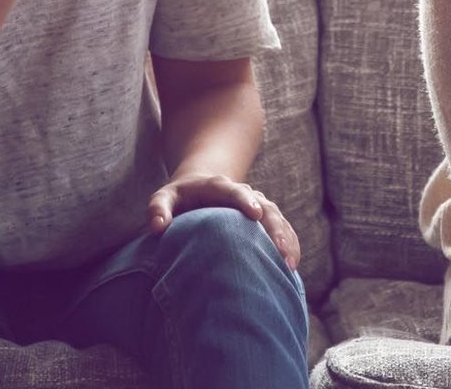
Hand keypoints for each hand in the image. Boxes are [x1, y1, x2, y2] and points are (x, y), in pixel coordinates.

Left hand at [147, 173, 300, 271]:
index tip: (255, 214)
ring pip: (277, 218)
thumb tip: (158, 227)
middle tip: (280, 251)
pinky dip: (289, 243)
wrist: (200, 186)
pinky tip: (292, 265)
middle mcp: (244, 194)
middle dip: (274, 227)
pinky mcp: (264, 218)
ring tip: (289, 264)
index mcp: (219, 187)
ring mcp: (257, 205)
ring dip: (286, 239)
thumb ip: (158, 209)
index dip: (245, 200)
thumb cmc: (179, 197)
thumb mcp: (163, 197)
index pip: (234, 191)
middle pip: (264, 206)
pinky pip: (282, 228)